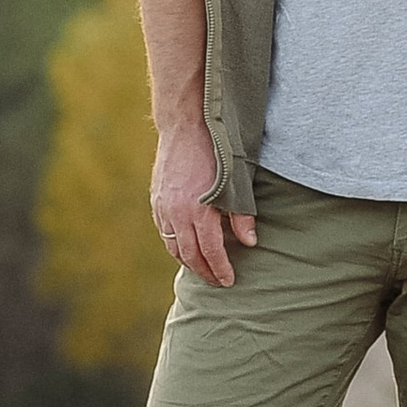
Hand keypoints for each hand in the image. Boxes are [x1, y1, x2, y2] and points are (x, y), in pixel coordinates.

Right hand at [152, 113, 255, 286]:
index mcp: (198, 210)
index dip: (220, 269)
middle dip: (204, 272)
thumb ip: (241, 214)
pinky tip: (187, 246)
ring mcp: (163, 206)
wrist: (185, 125)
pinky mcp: (157, 199)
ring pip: (173, 246)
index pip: (210, 250)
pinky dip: (175, 244)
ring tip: (204, 269)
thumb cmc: (217, 149)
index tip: (229, 281)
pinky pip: (164, 231)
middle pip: (189, 254)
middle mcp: (176, 212)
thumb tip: (250, 243)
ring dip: (188, 261)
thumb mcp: (237, 181)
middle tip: (217, 282)